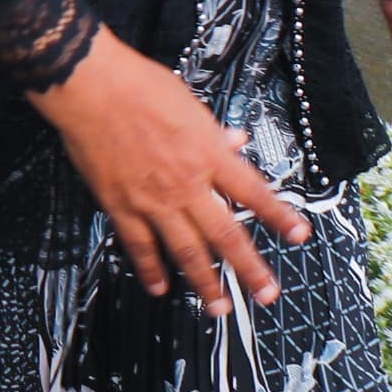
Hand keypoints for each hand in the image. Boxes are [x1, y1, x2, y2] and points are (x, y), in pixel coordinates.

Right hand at [28, 32, 306, 315]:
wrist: (92, 87)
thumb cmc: (137, 84)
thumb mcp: (188, 101)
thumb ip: (212, 131)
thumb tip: (234, 141)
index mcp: (208, 154)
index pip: (254, 193)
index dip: (279, 216)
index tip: (299, 235)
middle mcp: (187, 183)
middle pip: (226, 234)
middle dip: (249, 268)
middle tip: (266, 292)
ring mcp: (154, 199)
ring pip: (187, 249)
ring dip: (205, 281)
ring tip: (219, 307)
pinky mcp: (122, 205)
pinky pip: (140, 245)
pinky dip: (151, 268)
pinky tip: (160, 286)